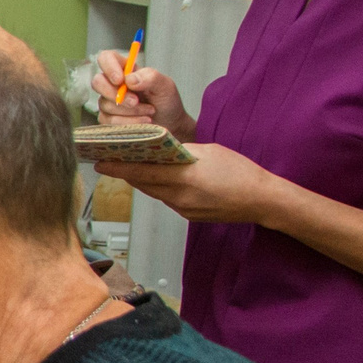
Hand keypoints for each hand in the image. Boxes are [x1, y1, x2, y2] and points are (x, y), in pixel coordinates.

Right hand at [94, 50, 194, 138]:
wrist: (170, 123)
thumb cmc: (166, 101)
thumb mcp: (165, 86)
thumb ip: (150, 77)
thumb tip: (129, 80)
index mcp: (126, 70)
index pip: (106, 58)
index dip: (108, 66)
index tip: (120, 80)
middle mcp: (114, 84)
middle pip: (98, 82)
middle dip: (116, 94)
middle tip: (135, 101)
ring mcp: (109, 101)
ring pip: (106, 104)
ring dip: (130, 111)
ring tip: (149, 111)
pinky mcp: (108, 118)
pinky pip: (109, 121)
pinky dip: (128, 122)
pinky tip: (143, 121)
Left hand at [96, 142, 279, 224]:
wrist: (262, 200)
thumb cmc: (240, 172)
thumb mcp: (209, 152)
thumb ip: (181, 151)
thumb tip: (159, 148)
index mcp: (184, 178)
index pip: (142, 172)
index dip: (118, 168)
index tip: (100, 162)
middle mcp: (180, 197)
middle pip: (144, 184)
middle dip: (125, 172)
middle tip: (109, 160)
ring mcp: (184, 209)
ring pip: (154, 192)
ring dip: (141, 180)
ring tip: (129, 167)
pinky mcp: (189, 215)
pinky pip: (166, 199)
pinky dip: (158, 188)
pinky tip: (156, 178)